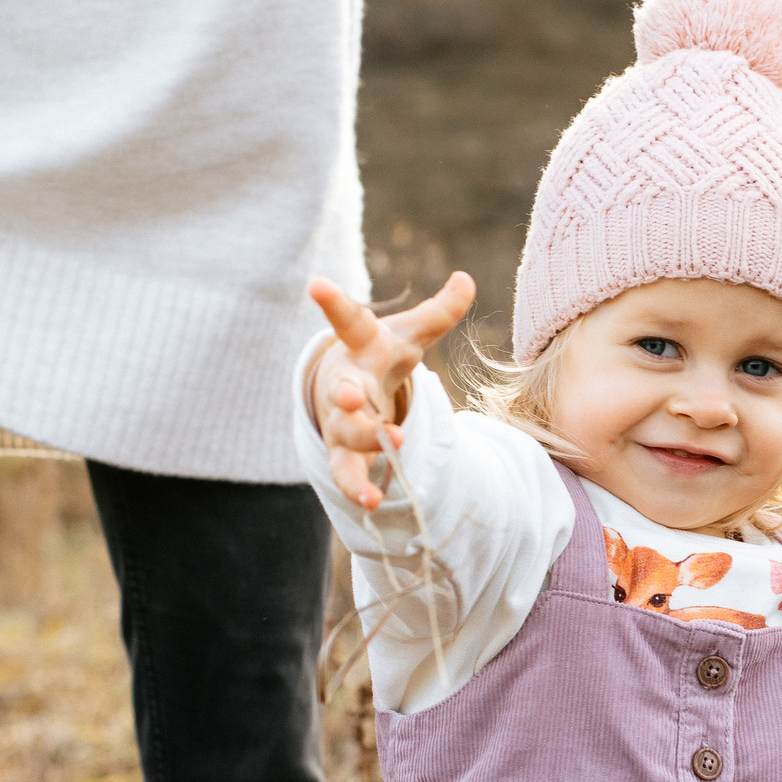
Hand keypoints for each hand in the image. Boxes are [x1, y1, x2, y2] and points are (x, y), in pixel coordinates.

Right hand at [307, 270, 475, 509]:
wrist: (348, 391)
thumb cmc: (381, 356)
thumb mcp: (410, 333)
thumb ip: (439, 312)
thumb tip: (467, 279)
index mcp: (361, 348)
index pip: (347, 322)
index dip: (333, 303)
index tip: (314, 284)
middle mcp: (346, 384)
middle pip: (343, 389)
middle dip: (346, 395)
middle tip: (355, 398)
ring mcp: (342, 422)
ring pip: (346, 434)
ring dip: (366, 441)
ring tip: (396, 445)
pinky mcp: (344, 454)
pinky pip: (346, 473)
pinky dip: (358, 487)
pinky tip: (373, 502)